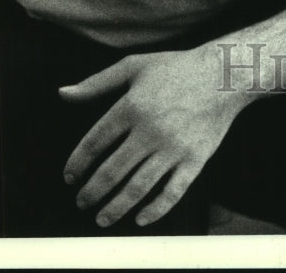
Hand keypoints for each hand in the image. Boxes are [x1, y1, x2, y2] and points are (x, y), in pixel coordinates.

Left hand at [59, 47, 241, 226]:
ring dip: (115, 207)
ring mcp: (173, 147)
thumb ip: (96, 83)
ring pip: (137, 187)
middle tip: (82, 202)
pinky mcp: (195, 159)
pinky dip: (155, 210)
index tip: (69, 177)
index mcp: (131, 106)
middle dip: (92, 191)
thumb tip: (62, 94)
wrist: (224, 74)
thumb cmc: (176, 67)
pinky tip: (140, 218)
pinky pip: (172, 192)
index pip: (94, 142)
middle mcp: (150, 130)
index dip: (77, 163)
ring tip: (101, 217)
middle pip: (111, 171)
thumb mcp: (134, 66)